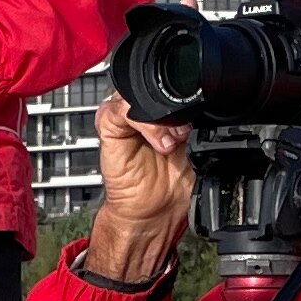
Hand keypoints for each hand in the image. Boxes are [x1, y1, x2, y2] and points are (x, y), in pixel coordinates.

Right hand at [84, 94, 189, 285]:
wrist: (151, 214)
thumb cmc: (166, 186)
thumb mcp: (186, 146)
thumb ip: (183, 122)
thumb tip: (192, 107)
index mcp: (153, 111)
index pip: (162, 86)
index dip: (180, 98)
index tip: (193, 122)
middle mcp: (134, 111)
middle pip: (148, 88)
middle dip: (170, 108)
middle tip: (183, 133)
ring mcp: (119, 118)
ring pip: (135, 96)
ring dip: (158, 118)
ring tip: (170, 142)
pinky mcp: (107, 130)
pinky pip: (119, 111)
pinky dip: (144, 124)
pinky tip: (158, 145)